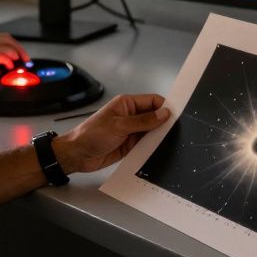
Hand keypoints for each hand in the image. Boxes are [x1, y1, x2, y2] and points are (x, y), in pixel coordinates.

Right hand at [0, 32, 29, 84]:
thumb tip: (3, 64)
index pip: (4, 37)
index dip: (15, 46)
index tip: (21, 55)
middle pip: (9, 39)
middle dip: (20, 49)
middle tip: (26, 60)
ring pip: (8, 46)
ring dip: (17, 56)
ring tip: (20, 64)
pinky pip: (3, 56)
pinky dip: (9, 62)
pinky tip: (10, 67)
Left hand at [52, 94, 169, 173]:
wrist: (77, 155)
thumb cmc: (92, 134)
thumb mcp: (119, 126)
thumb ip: (143, 121)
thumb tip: (164, 114)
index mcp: (127, 104)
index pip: (152, 101)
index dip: (165, 107)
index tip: (178, 115)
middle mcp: (131, 116)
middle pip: (154, 116)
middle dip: (164, 122)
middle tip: (179, 131)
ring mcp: (131, 131)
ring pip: (152, 131)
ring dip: (159, 136)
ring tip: (173, 142)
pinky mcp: (130, 145)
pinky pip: (146, 144)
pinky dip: (153, 147)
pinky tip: (161, 151)